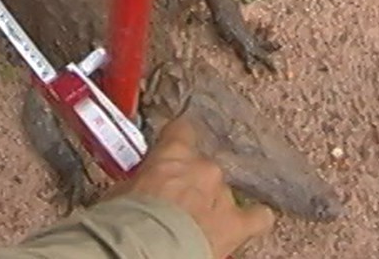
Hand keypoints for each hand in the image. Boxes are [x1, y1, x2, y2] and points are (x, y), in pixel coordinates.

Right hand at [108, 114, 275, 256]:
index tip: (171, 150)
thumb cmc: (126, 220)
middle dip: (190, 183)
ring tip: (198, 223)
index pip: (181, 130)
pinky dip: (253, 219)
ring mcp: (222, 196)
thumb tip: (137, 192)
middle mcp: (203, 168)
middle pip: (202, 167)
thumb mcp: (121, 191)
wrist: (145, 247)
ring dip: (212, 204)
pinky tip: (246, 224)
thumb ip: (140, 183)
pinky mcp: (236, 224)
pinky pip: (257, 217)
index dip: (177, 141)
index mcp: (173, 153)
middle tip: (172, 202)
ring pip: (223, 192)